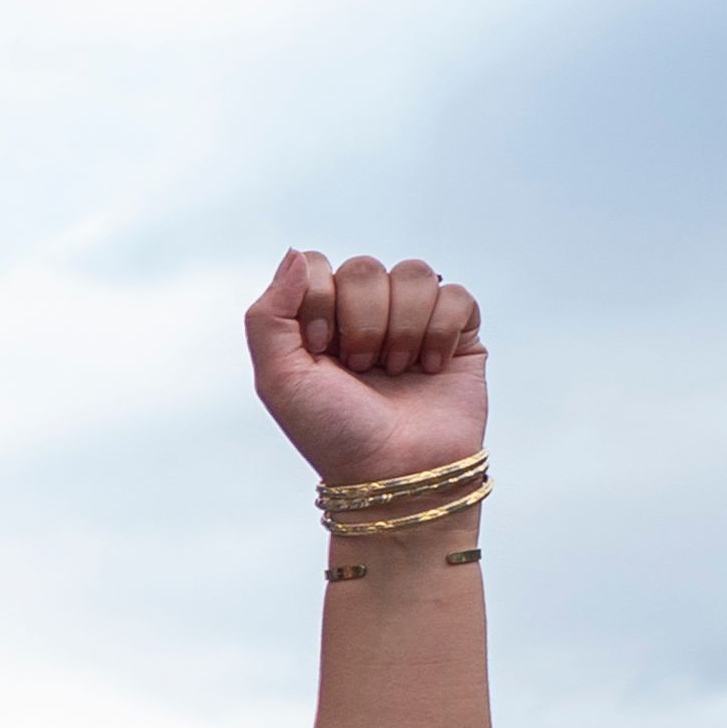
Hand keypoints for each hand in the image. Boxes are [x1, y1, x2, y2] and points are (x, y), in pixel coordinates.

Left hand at [243, 251, 484, 488]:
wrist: (394, 474)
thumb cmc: (333, 433)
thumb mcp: (278, 380)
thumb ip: (267, 315)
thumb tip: (294, 254)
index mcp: (319, 320)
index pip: (315, 265)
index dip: (319, 303)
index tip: (320, 352)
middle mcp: (365, 314)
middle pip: (364, 266)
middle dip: (361, 323)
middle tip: (361, 370)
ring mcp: (413, 320)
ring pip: (414, 273)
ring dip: (401, 329)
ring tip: (395, 372)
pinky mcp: (459, 332)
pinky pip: (455, 294)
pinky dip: (440, 332)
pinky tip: (430, 368)